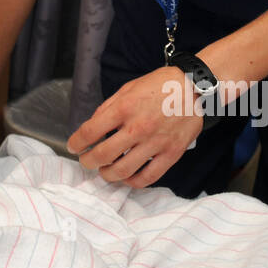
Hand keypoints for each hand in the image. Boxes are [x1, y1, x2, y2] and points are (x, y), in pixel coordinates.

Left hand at [66, 66, 203, 188]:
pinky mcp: (171, 154)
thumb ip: (108, 108)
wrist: (194, 88)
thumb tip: (92, 127)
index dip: (76, 142)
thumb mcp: (128, 88)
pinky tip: (127, 177)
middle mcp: (138, 127)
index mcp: (124, 108)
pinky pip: (148, 177)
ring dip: (107, 174)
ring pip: (123, 171)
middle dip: (88, 162)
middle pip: (103, 155)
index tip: (73, 146)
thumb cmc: (160, 85)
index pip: (90, 132)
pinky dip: (133, 182)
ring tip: (104, 171)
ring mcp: (155, 143)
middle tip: (86, 161)